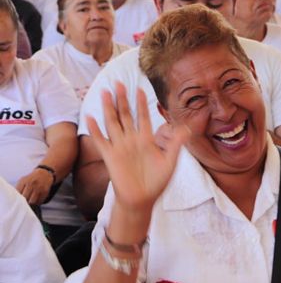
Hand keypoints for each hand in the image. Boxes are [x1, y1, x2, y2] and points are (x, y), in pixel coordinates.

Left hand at [16, 168, 52, 204]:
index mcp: (24, 181)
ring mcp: (39, 188)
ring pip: (32, 201)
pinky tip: (36, 200)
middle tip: (24, 201)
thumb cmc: (31, 179)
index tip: (18, 199)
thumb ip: (18, 188)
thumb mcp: (23, 180)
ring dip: (30, 203)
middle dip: (24, 201)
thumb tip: (15, 199)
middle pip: (25, 198)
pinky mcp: (45, 191)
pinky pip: (39, 201)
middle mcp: (32, 184)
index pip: (18, 193)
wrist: (44, 174)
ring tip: (30, 201)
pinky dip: (37, 202)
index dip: (17, 198)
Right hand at [87, 82, 188, 215]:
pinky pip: (101, 140)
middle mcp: (131, 140)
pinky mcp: (110, 156)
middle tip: (118, 82)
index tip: (140, 88)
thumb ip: (176, 143)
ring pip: (112, 123)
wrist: (142, 199)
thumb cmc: (157, 181)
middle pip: (125, 115)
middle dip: (122, 99)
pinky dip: (95, 129)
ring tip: (104, 92)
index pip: (143, 117)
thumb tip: (188, 127)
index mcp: (146, 139)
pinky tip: (90, 117)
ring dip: (108, 108)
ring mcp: (119, 147)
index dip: (141, 103)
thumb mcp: (170, 160)